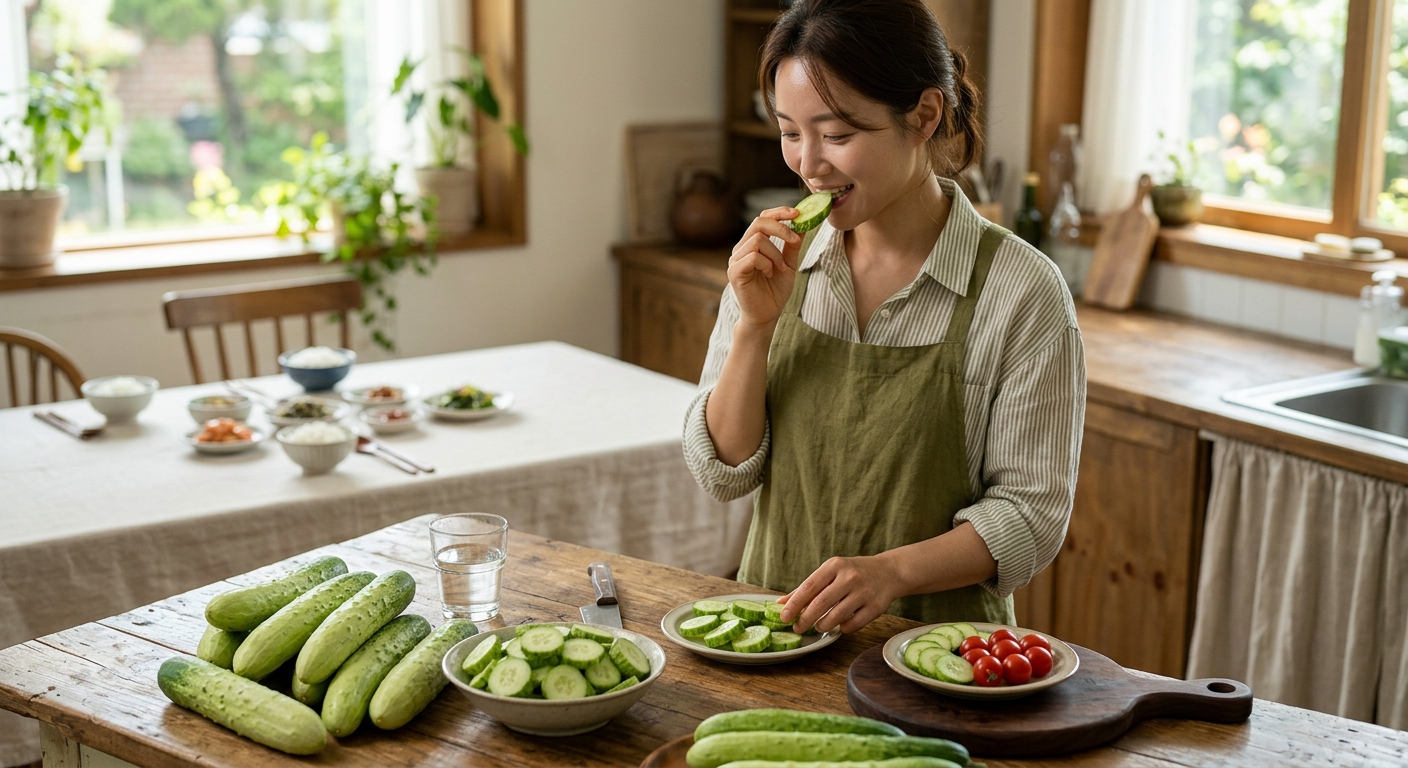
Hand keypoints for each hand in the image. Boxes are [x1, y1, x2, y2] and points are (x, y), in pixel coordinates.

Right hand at [728, 207, 803, 328]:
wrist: (766, 316)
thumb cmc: (774, 291)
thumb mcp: (789, 265)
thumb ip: (792, 246)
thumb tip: (803, 225)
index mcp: (753, 244)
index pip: (763, 218)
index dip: (779, 212)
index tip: (797, 213)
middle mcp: (742, 248)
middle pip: (759, 222)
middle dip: (780, 228)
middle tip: (795, 239)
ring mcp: (736, 259)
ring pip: (757, 240)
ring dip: (775, 253)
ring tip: (781, 268)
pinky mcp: (734, 272)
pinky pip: (753, 256)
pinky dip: (767, 263)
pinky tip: (770, 274)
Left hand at [778, 555, 899, 634]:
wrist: (888, 572)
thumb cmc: (852, 573)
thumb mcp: (830, 572)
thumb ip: (807, 588)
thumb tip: (780, 604)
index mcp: (835, 566)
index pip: (810, 586)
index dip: (795, 603)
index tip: (784, 616)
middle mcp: (850, 577)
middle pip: (821, 603)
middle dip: (805, 619)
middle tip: (797, 628)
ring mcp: (864, 592)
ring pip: (837, 616)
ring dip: (823, 625)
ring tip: (818, 626)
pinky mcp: (876, 607)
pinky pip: (853, 625)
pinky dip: (842, 628)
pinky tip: (839, 625)